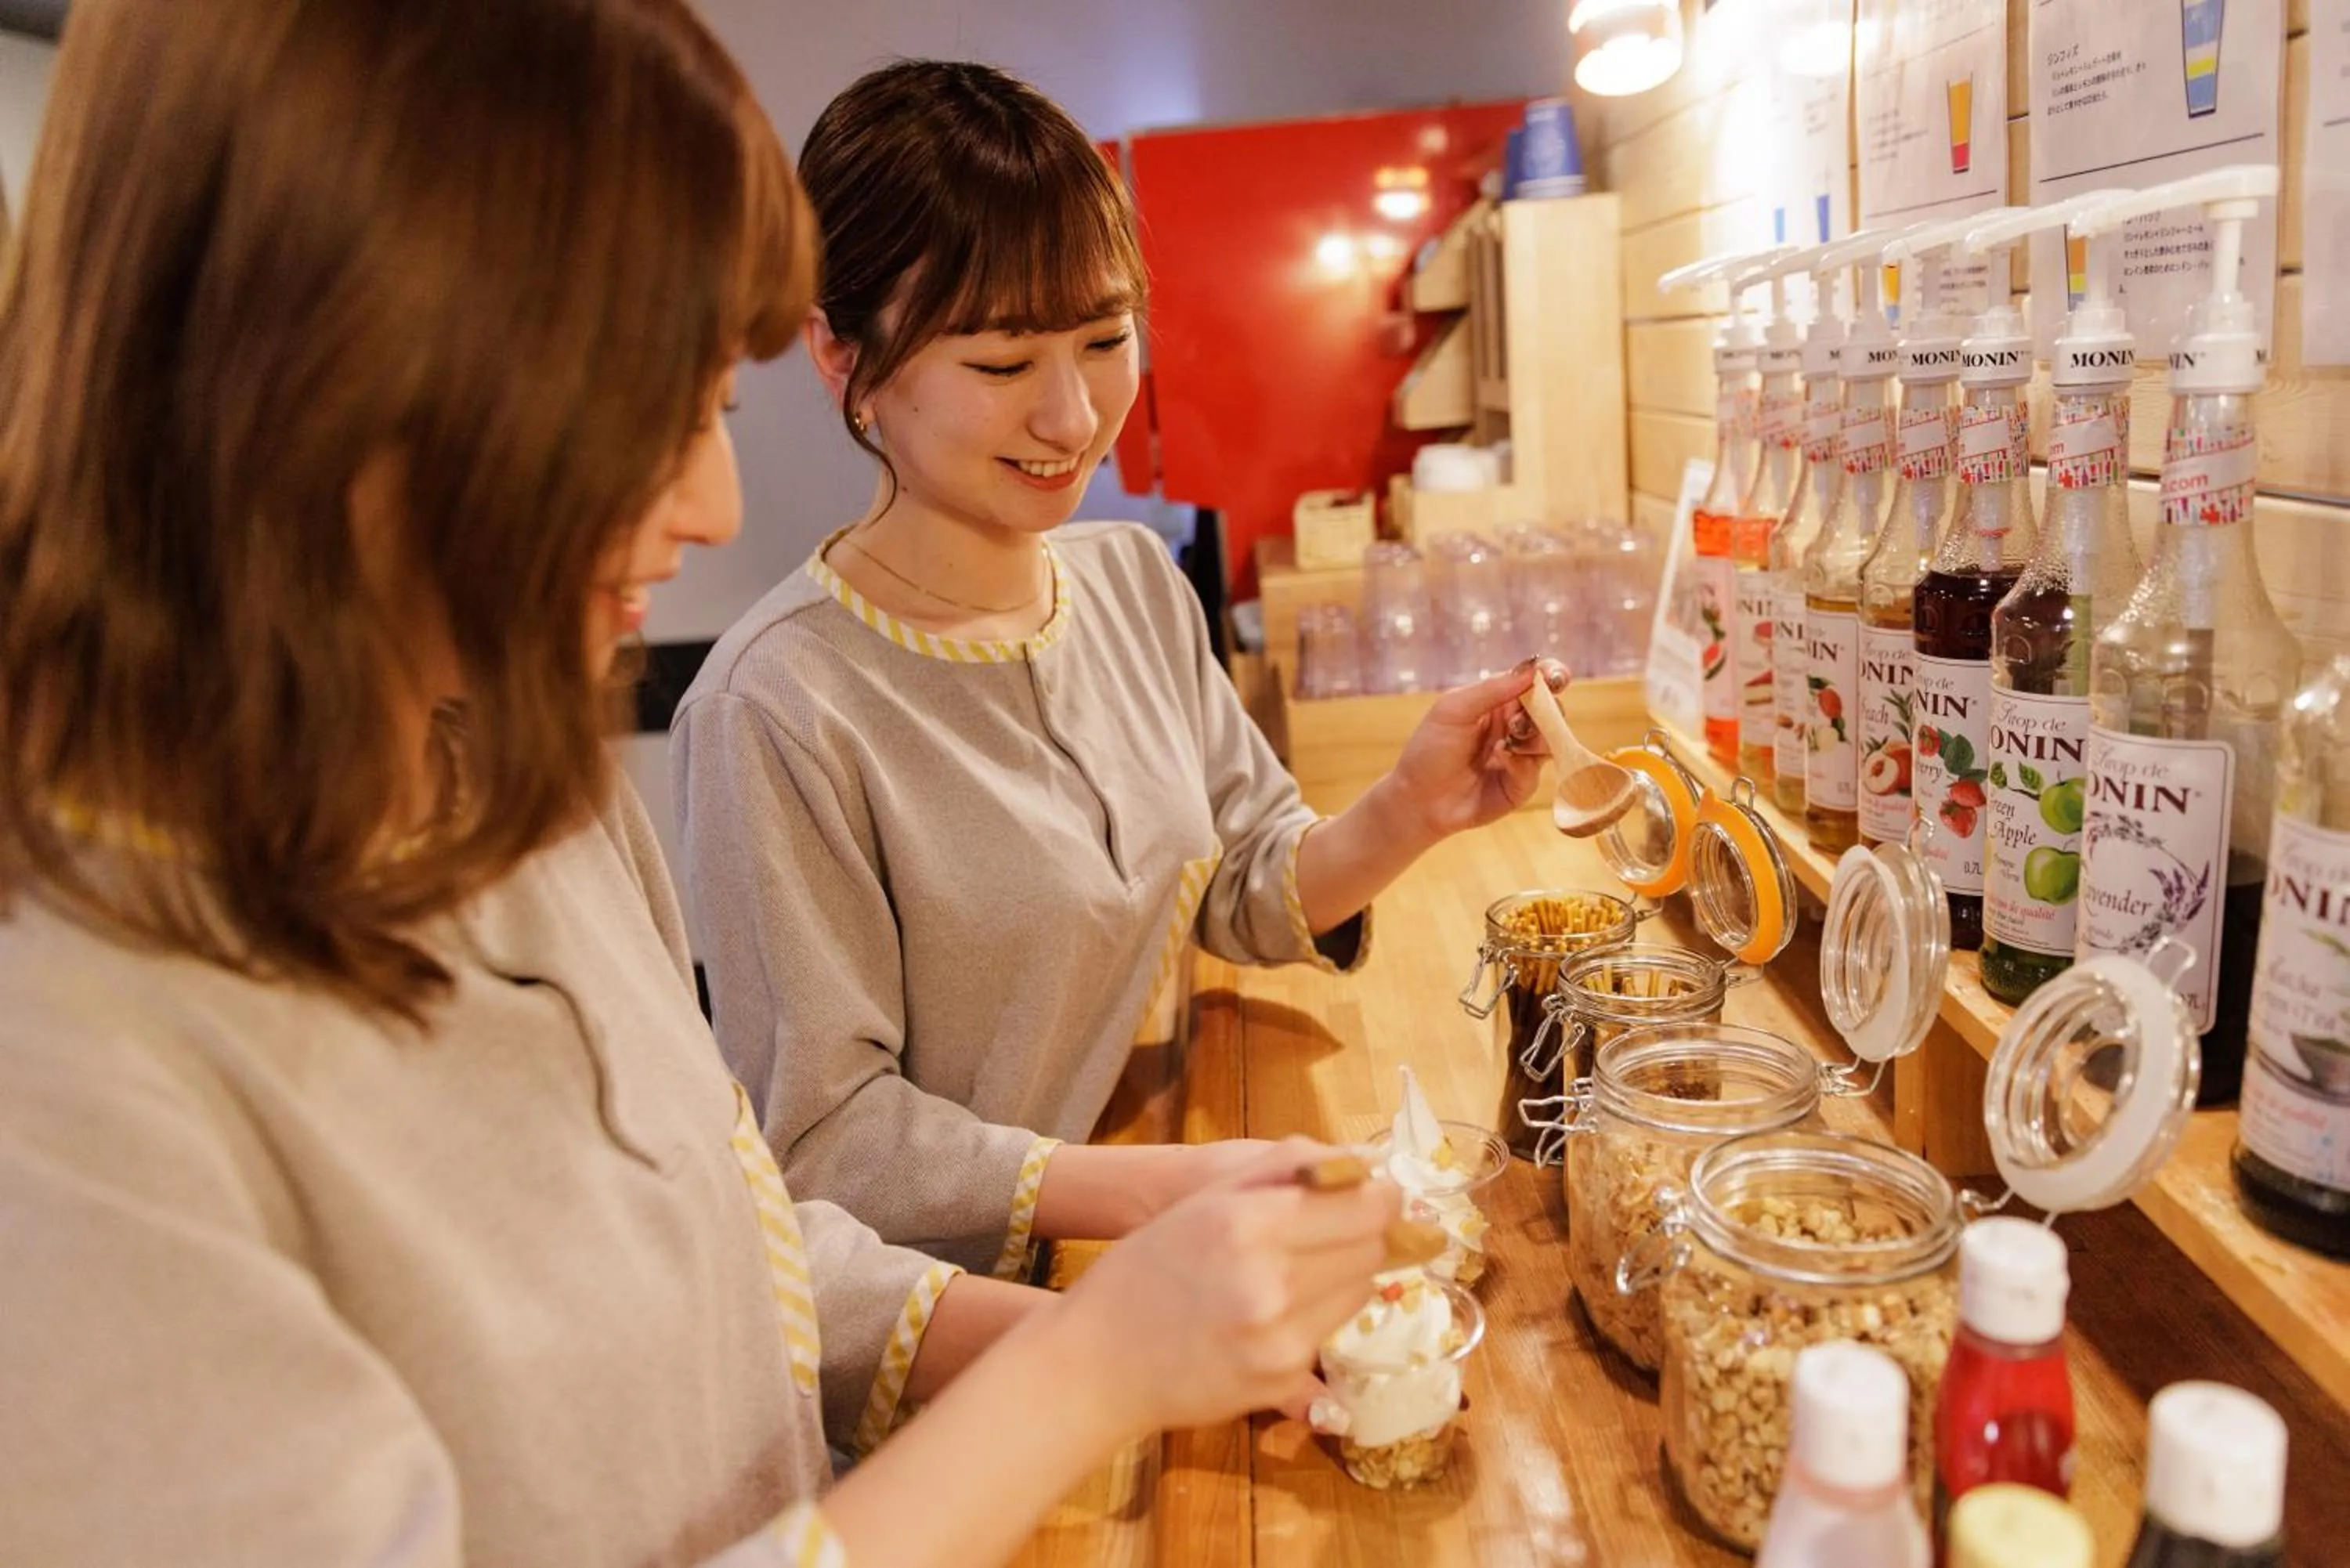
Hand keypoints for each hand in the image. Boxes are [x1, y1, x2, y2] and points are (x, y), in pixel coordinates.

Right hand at [1046, 1152, 1399, 1438]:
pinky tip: (1272, 1315)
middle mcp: (1270, 1283)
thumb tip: (1363, 1157)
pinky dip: (1315, 1320)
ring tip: (1295, 1271)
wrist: (1096, 1363)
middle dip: (1364, 1234)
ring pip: (1359, 1293)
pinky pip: (1329, 1338)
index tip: (1377, 1192)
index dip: (1382, 1196)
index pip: (1365, 1207)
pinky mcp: (1282, 1382)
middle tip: (1338, 1228)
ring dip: (1343, 1276)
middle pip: (1372, 1250)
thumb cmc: (1144, 1269)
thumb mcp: (1203, 1199)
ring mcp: (1280, 1340)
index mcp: (1246, 1223)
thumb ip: (1285, 1168)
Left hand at [1371, 657, 1569, 841]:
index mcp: (1498, 701)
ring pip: (1550, 739)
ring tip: (1510, 738)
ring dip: (1534, 735)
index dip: (1551, 675)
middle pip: (1551, 709)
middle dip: (1547, 709)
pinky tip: (1499, 758)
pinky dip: (1519, 762)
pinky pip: (1534, 769)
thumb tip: (1532, 669)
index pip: (1534, 682)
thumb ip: (1491, 690)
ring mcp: (1520, 755)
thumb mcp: (1453, 711)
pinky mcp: (1521, 784)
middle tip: (1524, 715)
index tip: (1557, 676)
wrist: (1419, 799)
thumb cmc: (1430, 750)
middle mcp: (1514, 725)